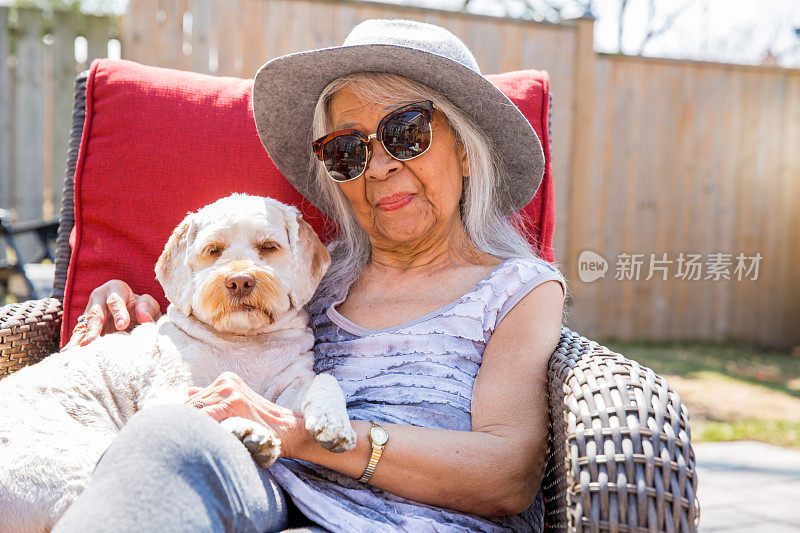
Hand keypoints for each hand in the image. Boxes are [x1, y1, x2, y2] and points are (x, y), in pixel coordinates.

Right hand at [62, 280, 160, 350]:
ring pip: (82, 326)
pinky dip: (73, 346)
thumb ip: (146, 308)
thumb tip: (144, 318)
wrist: (133, 317)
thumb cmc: (141, 308)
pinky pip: (78, 337)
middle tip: (89, 342)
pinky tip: (68, 355)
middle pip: (95, 314)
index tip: (122, 325)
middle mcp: (98, 299)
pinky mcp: (84, 328)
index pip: (115, 300)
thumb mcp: (148, 304)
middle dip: (92, 328)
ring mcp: (88, 314)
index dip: (118, 312)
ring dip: (77, 339)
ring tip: (71, 352)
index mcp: (115, 289)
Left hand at [185, 371, 310, 459]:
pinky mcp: (234, 401)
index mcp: (225, 380)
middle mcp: (225, 381)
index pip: (192, 401)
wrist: (286, 429)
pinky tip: (201, 440)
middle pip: (190, 406)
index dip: (182, 419)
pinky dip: (200, 429)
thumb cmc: (259, 423)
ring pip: (195, 411)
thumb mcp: (235, 405)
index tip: (175, 432)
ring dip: (190, 429)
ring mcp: (230, 390)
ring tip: (188, 443)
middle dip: (185, 424)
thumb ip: (212, 398)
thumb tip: (187, 393)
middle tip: (179, 441)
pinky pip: (205, 416)